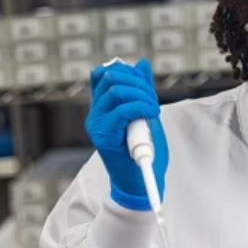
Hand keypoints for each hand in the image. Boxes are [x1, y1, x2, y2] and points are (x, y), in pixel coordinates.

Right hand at [86, 59, 168, 210]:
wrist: (141, 183)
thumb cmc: (144, 151)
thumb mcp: (145, 114)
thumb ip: (141, 90)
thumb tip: (141, 64)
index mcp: (102, 107)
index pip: (103, 73)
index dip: (126, 72)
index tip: (144, 86)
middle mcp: (95, 114)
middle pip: (111, 77)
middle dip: (138, 84)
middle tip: (152, 102)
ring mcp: (96, 124)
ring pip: (117, 90)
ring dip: (142, 96)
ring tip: (152, 111)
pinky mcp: (103, 136)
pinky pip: (122, 110)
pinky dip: (142, 108)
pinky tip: (151, 116)